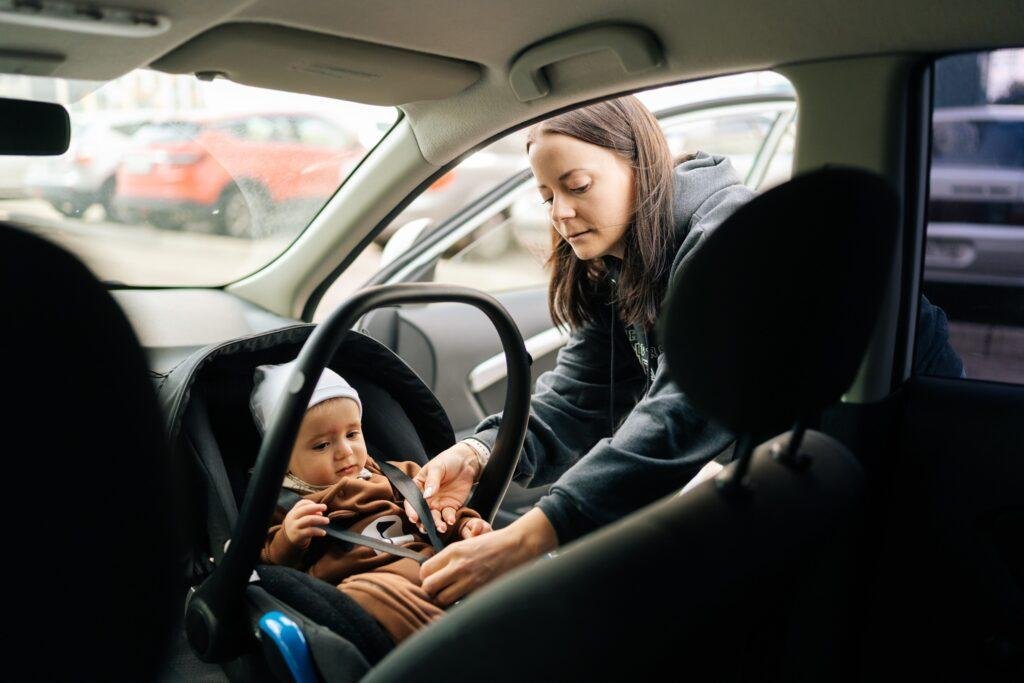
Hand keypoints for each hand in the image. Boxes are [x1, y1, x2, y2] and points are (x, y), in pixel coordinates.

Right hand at [282, 499, 328, 548]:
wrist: (287, 540)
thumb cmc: (298, 525)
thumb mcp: (301, 517)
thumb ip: (310, 513)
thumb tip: (320, 513)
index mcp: (293, 511)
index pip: (302, 503)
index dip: (312, 503)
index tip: (320, 507)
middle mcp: (293, 518)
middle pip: (304, 510)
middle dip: (316, 507)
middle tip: (325, 507)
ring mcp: (295, 526)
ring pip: (309, 520)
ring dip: (320, 519)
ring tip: (327, 521)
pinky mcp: (298, 535)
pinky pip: (310, 531)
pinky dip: (318, 531)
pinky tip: (324, 533)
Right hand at [404, 442, 480, 533]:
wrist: (466, 462)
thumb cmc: (448, 460)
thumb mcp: (437, 467)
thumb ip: (432, 481)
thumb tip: (426, 496)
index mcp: (418, 487)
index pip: (412, 500)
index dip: (412, 510)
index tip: (414, 517)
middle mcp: (426, 498)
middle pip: (422, 513)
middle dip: (423, 522)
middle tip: (426, 528)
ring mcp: (438, 503)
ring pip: (435, 517)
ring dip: (437, 524)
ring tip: (441, 528)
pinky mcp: (451, 506)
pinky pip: (448, 515)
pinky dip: (449, 519)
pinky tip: (451, 520)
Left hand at [420, 508, 556, 605]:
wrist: (518, 546)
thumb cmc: (493, 543)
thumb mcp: (468, 543)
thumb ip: (450, 557)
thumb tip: (434, 572)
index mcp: (453, 551)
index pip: (424, 571)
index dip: (426, 577)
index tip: (433, 578)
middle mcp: (458, 566)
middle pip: (428, 587)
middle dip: (431, 591)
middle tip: (439, 590)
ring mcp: (470, 581)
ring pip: (442, 600)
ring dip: (443, 600)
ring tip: (451, 596)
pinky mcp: (481, 591)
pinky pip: (461, 604)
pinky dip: (459, 604)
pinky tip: (464, 599)